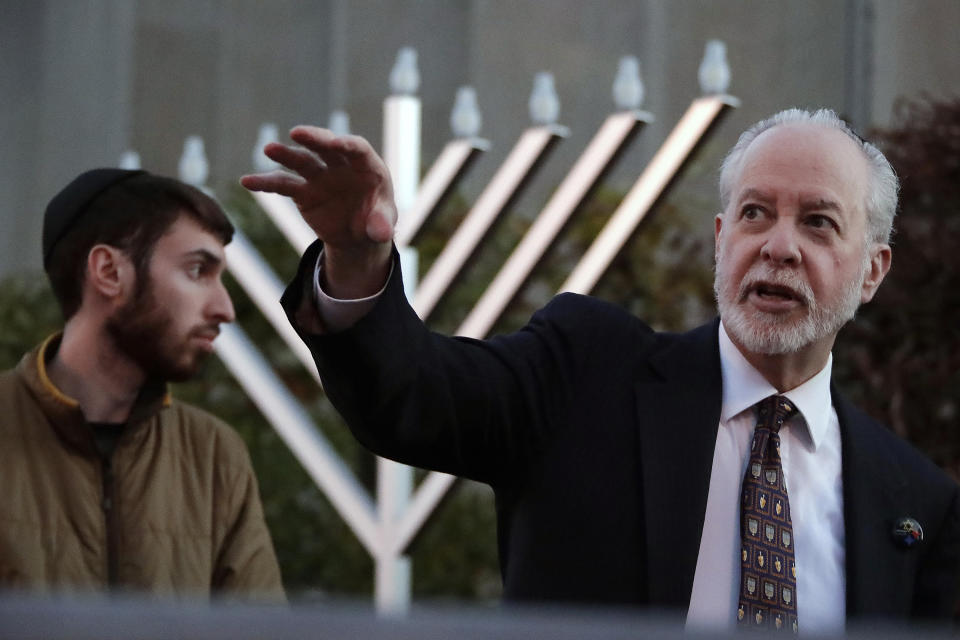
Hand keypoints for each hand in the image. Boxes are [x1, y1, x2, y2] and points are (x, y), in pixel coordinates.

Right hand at [242, 127, 394, 297]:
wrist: (358, 235)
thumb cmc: (376, 221)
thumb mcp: (383, 225)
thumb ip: (382, 226)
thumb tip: (380, 234)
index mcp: (366, 167)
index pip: (357, 149)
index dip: (347, 144)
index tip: (335, 143)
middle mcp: (341, 165)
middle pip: (326, 146)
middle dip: (314, 139)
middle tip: (297, 133)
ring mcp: (320, 176)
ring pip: (301, 161)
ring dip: (285, 155)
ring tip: (269, 149)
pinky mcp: (303, 191)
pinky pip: (282, 185)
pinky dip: (266, 183)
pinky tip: (247, 181)